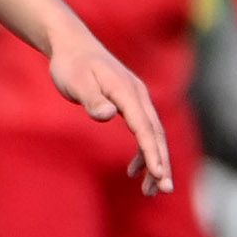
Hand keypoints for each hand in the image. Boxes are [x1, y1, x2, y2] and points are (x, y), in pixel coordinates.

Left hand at [48, 27, 171, 194]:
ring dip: (155, 162)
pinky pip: (144, 131)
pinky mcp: (131, 103)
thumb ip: (92, 99)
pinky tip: (134, 171)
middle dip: (162, 163)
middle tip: (164, 190)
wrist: (72, 45)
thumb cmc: (71, 66)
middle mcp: (138, 95)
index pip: (144, 127)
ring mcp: (137, 99)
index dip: (152, 153)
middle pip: (156, 134)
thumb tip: (108, 115)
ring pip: (153, 135)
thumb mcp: (76, 82)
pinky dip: (144, 152)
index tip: (158, 175)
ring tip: (150, 191)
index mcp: (127, 91)